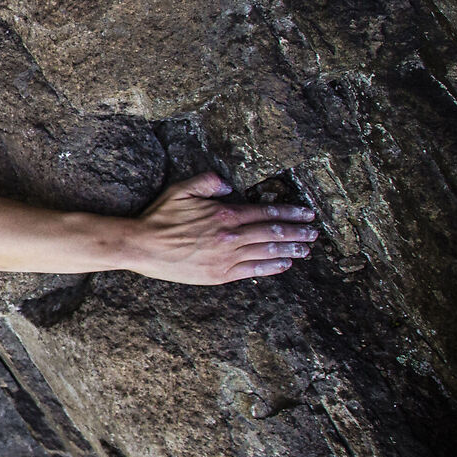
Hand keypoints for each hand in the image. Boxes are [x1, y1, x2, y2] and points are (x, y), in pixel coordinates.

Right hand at [126, 173, 317, 284]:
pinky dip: (272, 266)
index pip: (266, 212)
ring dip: (291, 249)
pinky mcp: (220, 274)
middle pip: (273, 233)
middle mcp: (232, 236)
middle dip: (298, 232)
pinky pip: (253, 270)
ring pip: (268, 252)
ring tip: (307, 248)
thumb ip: (207, 181)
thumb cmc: (161, 217)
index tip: (306, 213)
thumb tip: (227, 185)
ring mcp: (227, 257)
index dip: (290, 212)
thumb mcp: (182, 189)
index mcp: (226, 214)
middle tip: (314, 232)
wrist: (143, 246)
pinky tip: (285, 263)